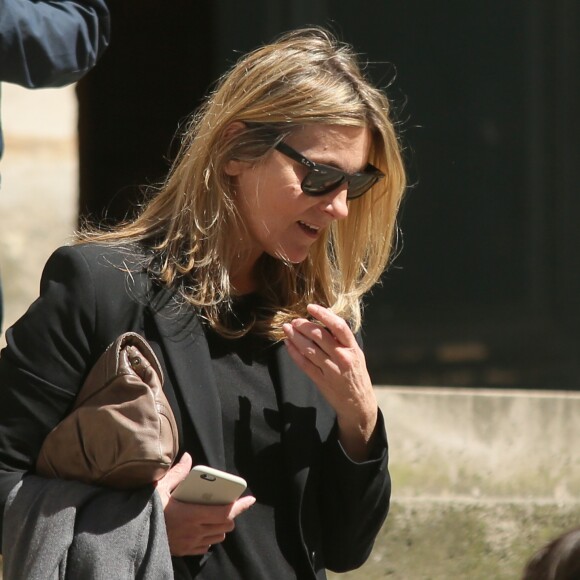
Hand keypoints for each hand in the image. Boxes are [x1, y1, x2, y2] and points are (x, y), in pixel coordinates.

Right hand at [155, 453, 255, 555]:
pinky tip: (203, 527)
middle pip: (225, 525)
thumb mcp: (160, 487)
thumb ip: (178, 473)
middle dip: (230, 514)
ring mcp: (190, 543)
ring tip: (215, 513)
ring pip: (218, 536)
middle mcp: (194, 531)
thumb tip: (188, 458)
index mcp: (192, 514)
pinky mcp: (184, 551)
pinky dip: (210, 536)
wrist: (131, 535)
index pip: (225, 512)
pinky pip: (206, 546)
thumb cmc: (146, 510)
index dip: (240, 506)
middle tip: (227, 502)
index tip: (250, 498)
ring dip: (221, 525)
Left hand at [282, 304, 377, 460]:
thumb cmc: (356, 374)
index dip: (323, 314)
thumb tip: (325, 318)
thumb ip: (342, 339)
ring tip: (287, 328)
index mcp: (352, 349)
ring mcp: (331, 370)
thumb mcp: (356, 354)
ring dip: (295, 337)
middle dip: (304, 325)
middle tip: (295, 320)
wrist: (358, 404)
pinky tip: (288, 344)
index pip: (338, 326)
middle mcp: (342, 358)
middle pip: (320, 336)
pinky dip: (294, 352)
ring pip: (309, 349)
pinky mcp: (320, 380)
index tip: (311, 307)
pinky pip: (304, 363)